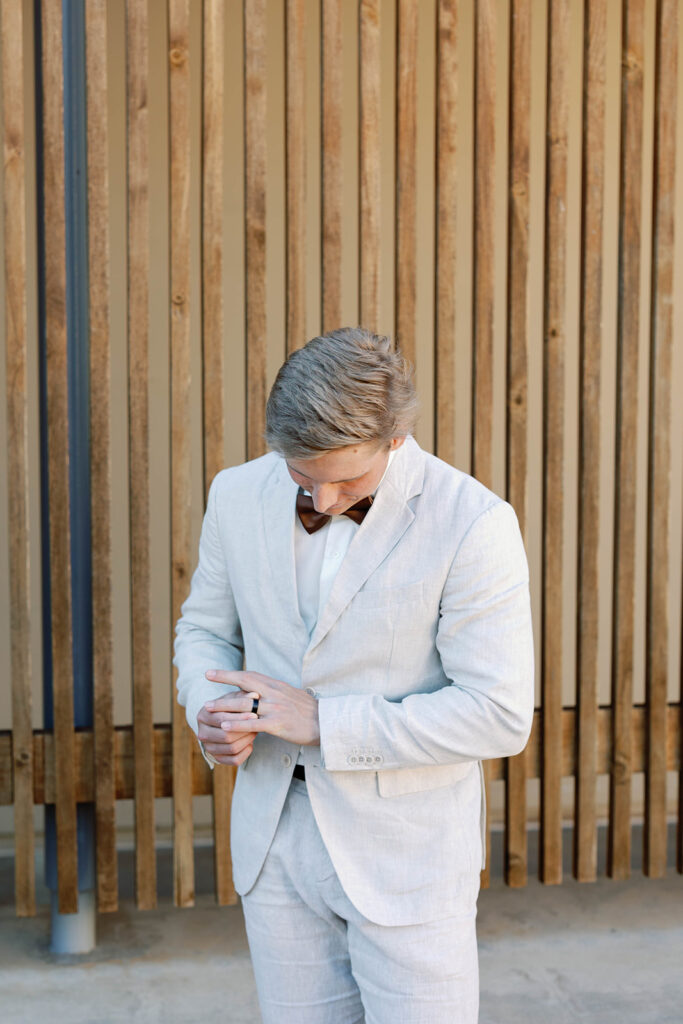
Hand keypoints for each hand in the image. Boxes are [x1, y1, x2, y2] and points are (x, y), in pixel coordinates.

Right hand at [196, 688, 258, 765]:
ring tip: (255, 731)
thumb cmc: (230, 707)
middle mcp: (202, 733)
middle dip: (244, 730)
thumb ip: (243, 696)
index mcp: (203, 716)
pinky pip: (234, 760)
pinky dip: (245, 753)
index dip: (239, 718)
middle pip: (226, 736)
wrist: (222, 722)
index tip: (255, 715)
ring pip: (231, 748)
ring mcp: (208, 747)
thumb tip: (255, 695)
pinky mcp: (217, 758)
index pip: (222, 719)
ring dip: (246, 740)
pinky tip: (251, 743)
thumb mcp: (234, 699)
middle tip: (258, 724)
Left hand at [204, 669, 320, 746]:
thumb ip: (272, 692)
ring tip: (208, 708)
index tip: (212, 672)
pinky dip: (238, 725)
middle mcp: (274, 693)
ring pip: (245, 705)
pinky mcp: (278, 724)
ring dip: (224, 706)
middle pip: (245, 683)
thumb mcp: (289, 695)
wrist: (326, 722)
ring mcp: (276, 708)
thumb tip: (256, 690)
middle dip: (224, 680)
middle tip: (206, 678)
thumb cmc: (307, 711)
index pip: (249, 675)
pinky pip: (254, 724)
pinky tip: (225, 727)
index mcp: (276, 685)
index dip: (230, 673)